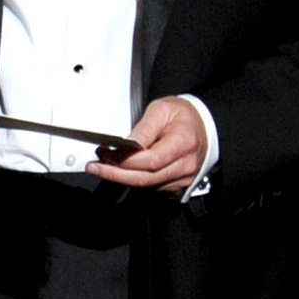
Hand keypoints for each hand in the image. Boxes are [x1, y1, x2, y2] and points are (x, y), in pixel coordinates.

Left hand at [86, 95, 206, 194]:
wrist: (204, 126)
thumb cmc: (183, 116)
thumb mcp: (161, 110)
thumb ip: (143, 129)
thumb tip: (125, 144)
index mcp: (183, 143)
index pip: (151, 160)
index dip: (125, 160)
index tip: (104, 153)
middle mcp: (185, 166)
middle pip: (145, 178)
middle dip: (115, 174)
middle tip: (94, 166)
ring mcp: (183, 179)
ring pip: (146, 185)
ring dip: (121, 177)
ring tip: (103, 165)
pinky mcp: (177, 186)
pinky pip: (152, 188)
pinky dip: (134, 180)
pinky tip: (121, 171)